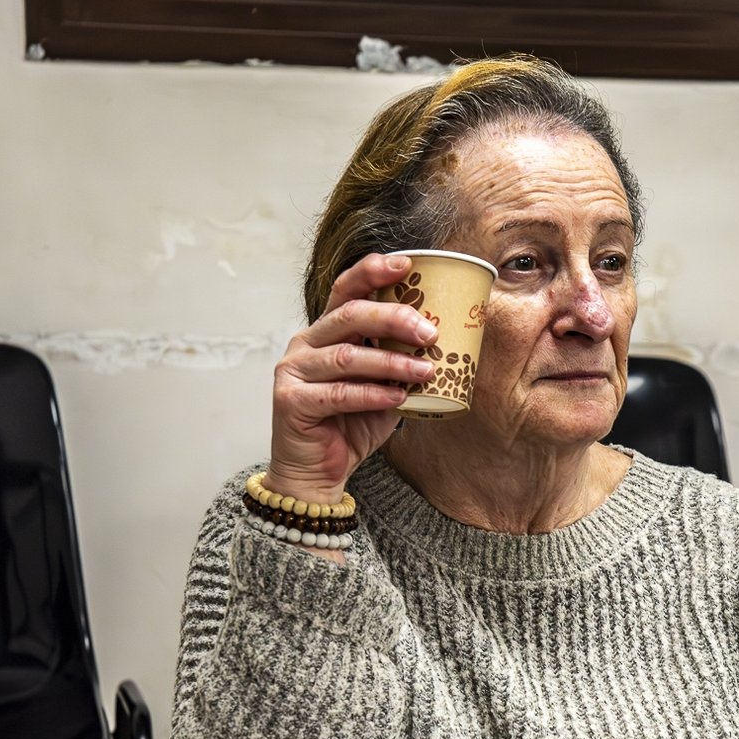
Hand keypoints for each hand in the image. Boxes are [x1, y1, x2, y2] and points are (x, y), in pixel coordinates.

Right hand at [266, 254, 437, 503]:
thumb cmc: (350, 427)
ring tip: (426, 371)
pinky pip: (340, 393)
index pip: (346, 289)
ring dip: (392, 362)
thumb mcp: (382, 388)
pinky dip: (373, 394)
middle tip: (429, 332)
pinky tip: (399, 397)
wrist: (317, 474)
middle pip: (349, 315)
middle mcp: (305, 344)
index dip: (373, 272)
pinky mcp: (292, 401)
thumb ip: (399, 363)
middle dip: (393, 318)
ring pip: (348, 356)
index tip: (408, 263)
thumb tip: (446, 342)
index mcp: (326, 333)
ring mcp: (294, 371)